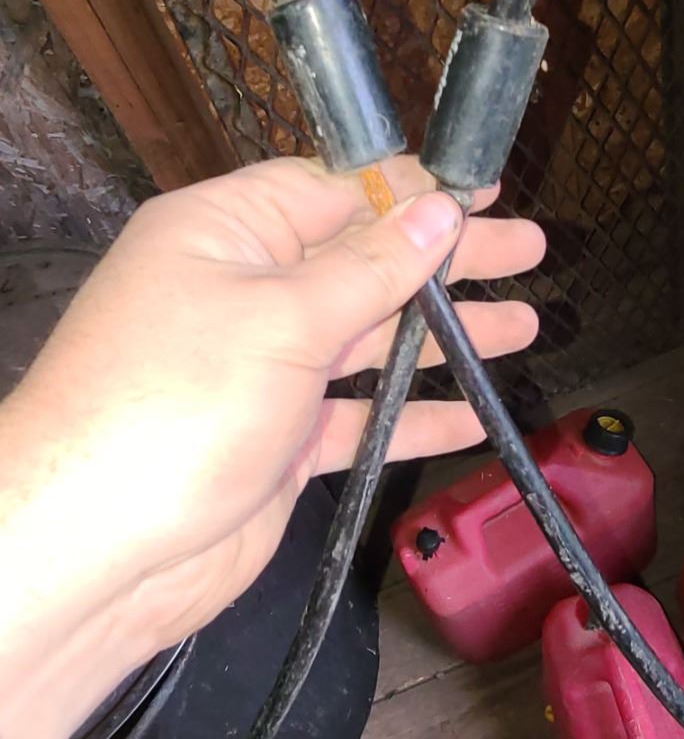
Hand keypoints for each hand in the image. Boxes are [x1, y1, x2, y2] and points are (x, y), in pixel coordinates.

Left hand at [0, 155, 543, 738]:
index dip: (411, 191)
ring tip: (524, 325)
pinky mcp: (274, 441)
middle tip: (530, 253)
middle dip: (444, 262)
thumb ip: (371, 269)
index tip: (485, 191)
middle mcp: (239, 291)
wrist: (97, 548)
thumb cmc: (172, 406)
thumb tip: (437, 210)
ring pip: (366, 340)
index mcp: (222, 232)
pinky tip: (474, 415)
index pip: (331, 190)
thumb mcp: (283, 319)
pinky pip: (357, 416)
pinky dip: (412, 415)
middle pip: (360, 262)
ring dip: (442, 338)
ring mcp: (258, 369)